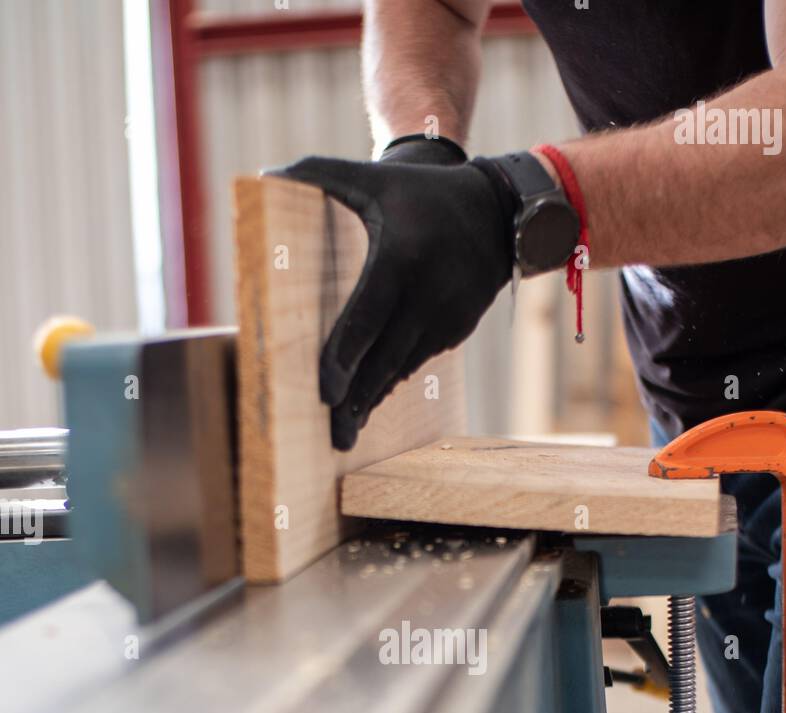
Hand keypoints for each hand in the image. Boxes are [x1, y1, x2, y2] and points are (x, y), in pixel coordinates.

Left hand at [265, 153, 515, 449]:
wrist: (495, 212)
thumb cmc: (416, 194)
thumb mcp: (372, 177)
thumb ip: (316, 175)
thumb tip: (261, 181)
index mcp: (403, 255)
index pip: (369, 313)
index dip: (346, 355)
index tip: (326, 392)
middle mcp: (431, 291)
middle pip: (385, 355)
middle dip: (357, 398)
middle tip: (332, 434)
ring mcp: (450, 314)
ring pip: (403, 366)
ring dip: (374, 398)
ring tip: (345, 430)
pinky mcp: (458, 330)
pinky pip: (418, 361)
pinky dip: (393, 381)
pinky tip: (369, 403)